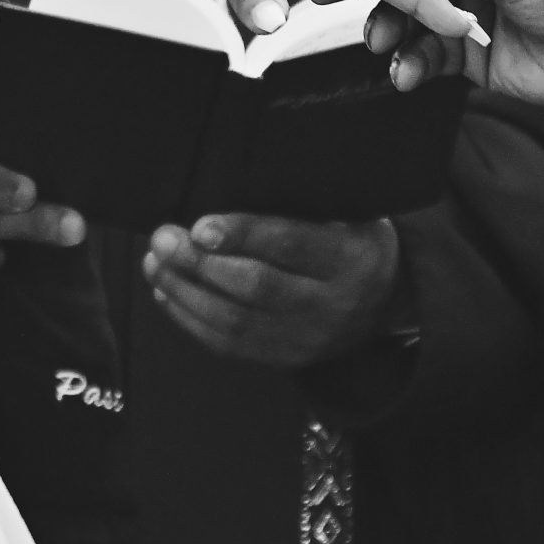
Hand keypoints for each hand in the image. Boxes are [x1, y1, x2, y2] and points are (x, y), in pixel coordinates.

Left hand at [141, 214, 403, 368]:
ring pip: (235, 320)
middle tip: (163, 237)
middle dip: (200, 262)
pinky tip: (166, 292)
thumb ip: (299, 203)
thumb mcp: (348, 212)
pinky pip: (229, 345)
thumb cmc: (353, 238)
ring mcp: (308, 338)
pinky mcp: (286, 359)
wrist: (387, 298)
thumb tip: (227, 184)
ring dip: (185, 291)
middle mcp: (332, 304)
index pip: (291, 245)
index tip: (199, 224)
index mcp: (352, 259)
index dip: (243, 234)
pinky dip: (190, 318)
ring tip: (156, 262)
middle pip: (256, 286)